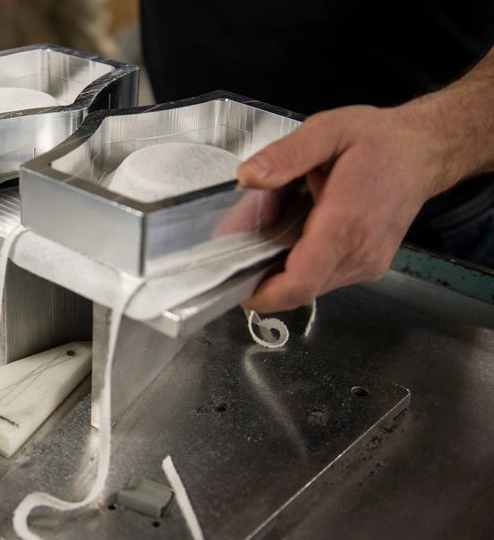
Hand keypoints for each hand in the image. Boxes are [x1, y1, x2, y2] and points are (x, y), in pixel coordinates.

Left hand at [236, 104, 454, 312]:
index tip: (233, 282)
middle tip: (245, 238)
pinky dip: (301, 262)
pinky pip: (324, 277)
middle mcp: (359, 254)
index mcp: (345, 225)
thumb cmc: (377, 141)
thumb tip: (248, 176)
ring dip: (282, 266)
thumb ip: (286, 155)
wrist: (423, 151)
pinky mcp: (368, 266)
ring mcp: (366, 264)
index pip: (299, 283)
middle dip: (263, 271)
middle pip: (298, 287)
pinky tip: (298, 231)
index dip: (262, 293)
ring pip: (310, 285)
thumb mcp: (326, 131)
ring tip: (274, 227)